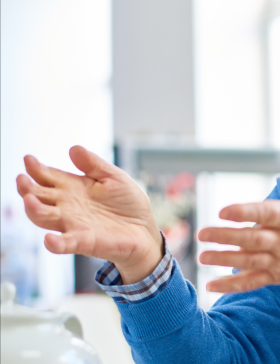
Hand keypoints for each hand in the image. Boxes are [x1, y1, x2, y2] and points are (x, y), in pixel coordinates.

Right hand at [16, 146, 162, 283]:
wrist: (145, 229)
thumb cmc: (127, 203)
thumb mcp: (114, 177)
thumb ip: (94, 165)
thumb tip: (73, 148)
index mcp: (72, 188)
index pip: (47, 177)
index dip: (36, 169)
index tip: (28, 159)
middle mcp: (67, 206)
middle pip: (39, 196)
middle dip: (27, 188)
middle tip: (21, 179)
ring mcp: (73, 224)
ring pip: (45, 218)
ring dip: (34, 210)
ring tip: (29, 199)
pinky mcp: (85, 241)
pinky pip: (66, 243)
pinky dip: (56, 243)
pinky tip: (49, 240)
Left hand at [198, 150, 279, 292]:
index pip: (265, 214)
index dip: (244, 213)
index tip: (224, 211)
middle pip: (252, 240)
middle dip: (225, 237)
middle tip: (203, 233)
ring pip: (249, 261)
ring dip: (224, 259)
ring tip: (203, 256)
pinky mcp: (278, 276)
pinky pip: (253, 282)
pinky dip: (232, 285)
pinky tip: (211, 285)